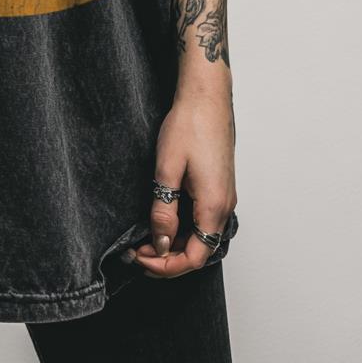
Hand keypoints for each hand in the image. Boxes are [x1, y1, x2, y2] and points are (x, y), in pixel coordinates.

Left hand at [131, 88, 235, 278]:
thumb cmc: (189, 125)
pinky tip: (163, 220)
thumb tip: (161, 243)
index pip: (194, 257)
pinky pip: (203, 220)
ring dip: (175, 243)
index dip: (166, 266)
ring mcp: (224, 196)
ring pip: (201, 236)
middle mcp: (225, 206)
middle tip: (136, 251)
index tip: (140, 258)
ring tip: (145, 238)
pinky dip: (183, 228)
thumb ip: (164, 210)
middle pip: (199, 251)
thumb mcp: (167, 169)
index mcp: (214, 206)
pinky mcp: (219, 187)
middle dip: (167, 258)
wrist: (206, 97)